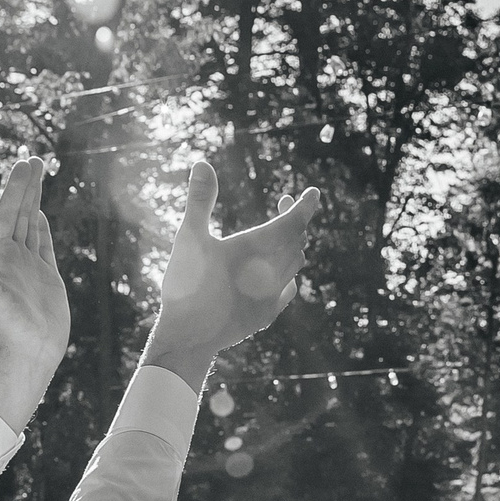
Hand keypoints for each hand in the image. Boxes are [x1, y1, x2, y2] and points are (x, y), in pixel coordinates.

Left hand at [0, 155, 69, 372]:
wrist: (29, 351)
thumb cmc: (6, 322)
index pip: (9, 212)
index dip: (17, 187)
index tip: (26, 163)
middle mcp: (13, 256)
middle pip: (21, 212)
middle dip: (28, 186)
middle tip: (36, 159)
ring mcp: (30, 266)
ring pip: (33, 224)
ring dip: (36, 200)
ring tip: (40, 177)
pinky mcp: (46, 278)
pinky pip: (43, 246)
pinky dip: (43, 228)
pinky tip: (41, 215)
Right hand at [144, 162, 318, 380]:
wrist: (189, 337)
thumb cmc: (186, 284)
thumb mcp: (189, 237)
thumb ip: (199, 200)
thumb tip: (203, 163)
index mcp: (256, 248)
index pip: (293, 222)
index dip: (304, 206)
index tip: (313, 193)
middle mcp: (271, 271)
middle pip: (297, 240)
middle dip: (295, 219)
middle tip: (286, 203)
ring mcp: (272, 294)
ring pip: (296, 263)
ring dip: (294, 244)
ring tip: (284, 232)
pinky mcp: (268, 313)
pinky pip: (288, 286)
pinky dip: (288, 271)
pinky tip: (279, 271)